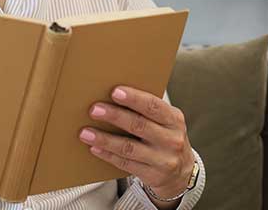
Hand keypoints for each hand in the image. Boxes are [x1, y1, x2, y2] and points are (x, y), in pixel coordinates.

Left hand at [79, 86, 194, 202]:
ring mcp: (163, 159)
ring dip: (105, 139)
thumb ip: (148, 111)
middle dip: (115, 116)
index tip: (114, 91)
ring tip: (86, 132)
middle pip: (139, 125)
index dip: (134, 98)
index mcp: (174, 119)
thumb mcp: (166, 122)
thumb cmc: (166, 138)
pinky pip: (126, 164)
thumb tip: (114, 96)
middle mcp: (172, 139)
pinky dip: (108, 155)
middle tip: (94, 109)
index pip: (153, 106)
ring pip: (129, 148)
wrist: (182, 173)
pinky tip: (94, 148)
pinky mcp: (153, 175)